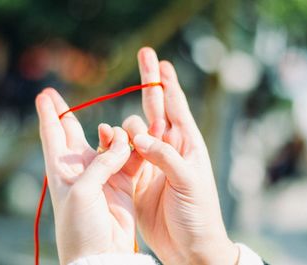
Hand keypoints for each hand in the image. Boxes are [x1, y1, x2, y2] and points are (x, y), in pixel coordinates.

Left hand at [36, 89, 135, 264]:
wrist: (102, 254)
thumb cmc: (82, 227)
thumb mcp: (84, 192)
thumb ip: (102, 163)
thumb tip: (120, 142)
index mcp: (63, 170)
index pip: (52, 135)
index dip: (48, 114)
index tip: (44, 95)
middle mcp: (81, 169)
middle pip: (72, 134)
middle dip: (66, 114)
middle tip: (57, 95)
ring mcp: (102, 175)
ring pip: (107, 143)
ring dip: (113, 134)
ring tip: (116, 136)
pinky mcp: (123, 182)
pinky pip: (129, 158)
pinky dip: (133, 149)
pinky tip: (136, 142)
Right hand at [121, 48, 238, 264]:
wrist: (188, 246)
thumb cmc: (199, 214)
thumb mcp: (188, 182)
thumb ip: (165, 157)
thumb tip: (139, 136)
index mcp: (187, 145)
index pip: (177, 107)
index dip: (168, 84)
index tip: (163, 63)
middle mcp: (169, 148)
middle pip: (156, 109)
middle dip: (150, 82)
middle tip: (146, 54)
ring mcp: (151, 161)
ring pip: (134, 131)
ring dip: (127, 126)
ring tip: (123, 138)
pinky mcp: (136, 177)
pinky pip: (122, 153)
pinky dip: (114, 144)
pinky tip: (107, 140)